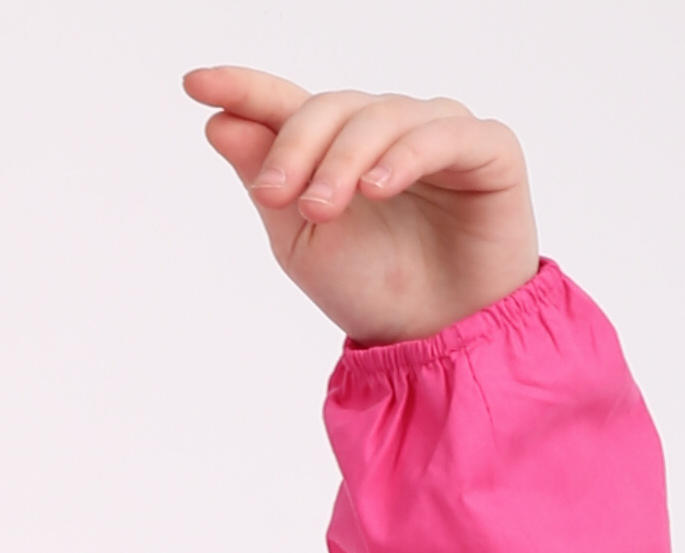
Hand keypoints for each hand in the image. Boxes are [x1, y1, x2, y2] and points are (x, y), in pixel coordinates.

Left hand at [184, 65, 538, 341]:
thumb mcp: (303, 243)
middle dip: (297, 146)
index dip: (245, 88)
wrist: (438, 338)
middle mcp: (387, 128)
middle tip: (275, 195)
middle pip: (333, 107)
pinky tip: (378, 187)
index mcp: (338, 149)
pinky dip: (406, 154)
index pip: (289, 105)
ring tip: (323, 208)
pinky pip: (444, 133)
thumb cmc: (374, 288)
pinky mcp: (489, 148)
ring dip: (345, 159)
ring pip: (383, 116)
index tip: (195, 83)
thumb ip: (268, 183)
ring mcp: (438, 131)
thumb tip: (219, 123)